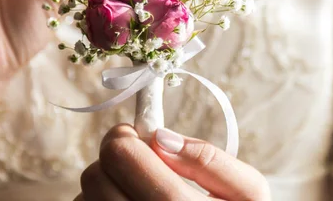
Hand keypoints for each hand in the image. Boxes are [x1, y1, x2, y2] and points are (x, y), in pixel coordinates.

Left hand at [77, 125, 270, 200]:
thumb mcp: (247, 195)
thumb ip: (210, 160)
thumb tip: (161, 138)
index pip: (121, 155)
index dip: (125, 138)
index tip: (138, 139)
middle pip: (95, 176)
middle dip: (115, 162)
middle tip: (138, 165)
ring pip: (85, 199)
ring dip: (106, 189)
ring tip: (137, 195)